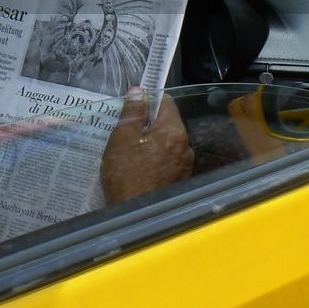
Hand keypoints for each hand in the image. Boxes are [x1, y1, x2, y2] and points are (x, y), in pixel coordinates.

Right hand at [101, 87, 193, 203]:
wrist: (136, 216)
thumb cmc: (126, 174)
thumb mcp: (122, 137)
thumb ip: (133, 112)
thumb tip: (139, 91)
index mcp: (174, 131)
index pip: (166, 102)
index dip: (148, 100)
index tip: (133, 108)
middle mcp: (186, 145)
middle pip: (167, 123)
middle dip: (149, 124)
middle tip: (127, 133)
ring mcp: (185, 165)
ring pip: (167, 143)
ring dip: (152, 143)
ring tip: (131, 152)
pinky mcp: (179, 180)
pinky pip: (168, 160)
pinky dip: (156, 159)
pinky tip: (140, 168)